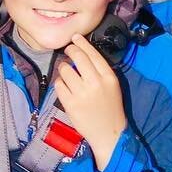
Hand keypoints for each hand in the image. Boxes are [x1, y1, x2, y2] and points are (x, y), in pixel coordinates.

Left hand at [53, 33, 126, 170]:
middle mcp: (95, 83)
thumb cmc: (110, 107)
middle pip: (78, 57)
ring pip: (65, 69)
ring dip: (63, 68)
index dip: (82, 43)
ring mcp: (82, 94)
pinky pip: (59, 84)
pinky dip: (60, 83)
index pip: (93, 54)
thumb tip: (81, 52)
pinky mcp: (70, 104)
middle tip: (67, 51)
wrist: (109, 133)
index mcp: (108, 77)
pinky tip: (64, 86)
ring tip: (66, 73)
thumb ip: (100, 70)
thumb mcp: (112, 85)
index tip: (75, 37)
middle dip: (70, 50)